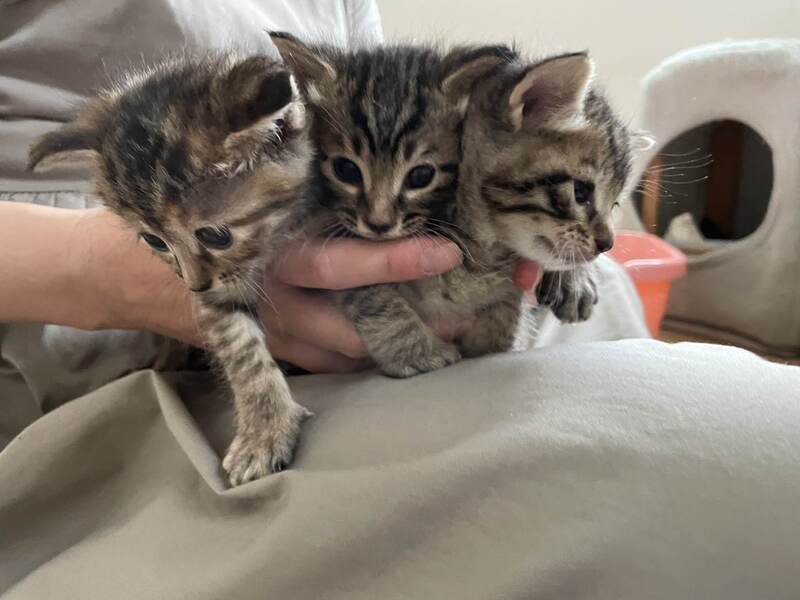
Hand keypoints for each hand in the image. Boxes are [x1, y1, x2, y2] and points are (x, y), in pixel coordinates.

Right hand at [61, 209, 539, 373]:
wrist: (119, 273)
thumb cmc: (188, 222)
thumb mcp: (239, 201)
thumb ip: (296, 200)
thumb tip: (366, 193)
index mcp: (270, 256)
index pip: (345, 261)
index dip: (398, 258)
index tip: (449, 253)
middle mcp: (273, 305)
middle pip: (357, 329)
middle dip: (416, 331)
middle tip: (469, 323)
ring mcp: (267, 338)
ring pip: (344, 356)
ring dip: (391, 349)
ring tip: (444, 339)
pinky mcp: (261, 354)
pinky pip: (320, 363)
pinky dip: (355, 356)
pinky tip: (387, 347)